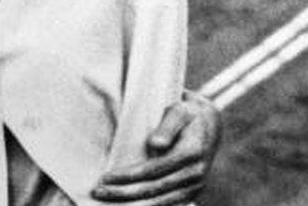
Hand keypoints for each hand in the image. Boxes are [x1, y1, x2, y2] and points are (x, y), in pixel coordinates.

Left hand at [90, 90, 221, 204]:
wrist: (209, 125)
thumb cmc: (186, 113)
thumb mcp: (179, 110)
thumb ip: (167, 126)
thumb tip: (155, 143)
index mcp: (191, 153)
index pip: (153, 169)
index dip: (128, 176)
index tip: (105, 177)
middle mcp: (195, 174)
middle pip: (153, 189)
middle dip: (123, 193)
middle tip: (97, 192)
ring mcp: (195, 186)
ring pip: (159, 202)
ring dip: (132, 205)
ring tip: (106, 202)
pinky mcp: (191, 193)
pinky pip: (167, 204)